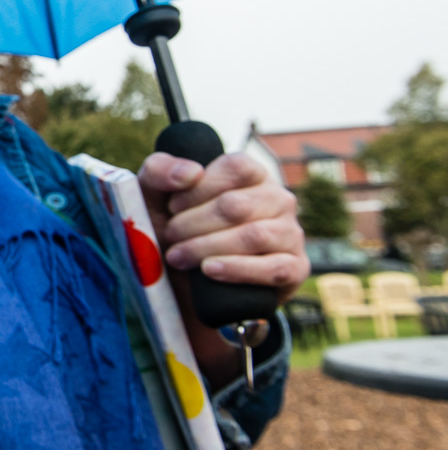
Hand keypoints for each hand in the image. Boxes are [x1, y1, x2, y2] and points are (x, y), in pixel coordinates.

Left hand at [138, 152, 307, 382]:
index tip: (173, 206)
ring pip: (254, 236)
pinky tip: (210, 271)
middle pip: (237, 205)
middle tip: (170, 236)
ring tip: (178, 257)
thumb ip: (160, 170)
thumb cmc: (173, 227)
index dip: (198, 188)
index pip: (235, 167)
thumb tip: (191, 172)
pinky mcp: (295, 268)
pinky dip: (237, 270)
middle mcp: (277, 199)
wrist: (184, 282)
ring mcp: (290, 233)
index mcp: (251, 174)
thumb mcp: (154, 194)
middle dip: (193, 224)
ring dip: (207, 248)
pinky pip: (274, 269)